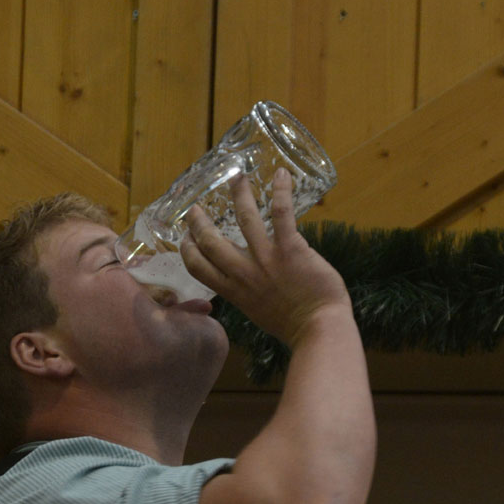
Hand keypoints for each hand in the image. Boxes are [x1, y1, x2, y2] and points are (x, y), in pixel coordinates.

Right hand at [181, 167, 349, 347]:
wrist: (318, 329)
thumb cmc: (293, 326)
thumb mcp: (258, 313)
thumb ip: (248, 295)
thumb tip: (247, 286)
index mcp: (235, 291)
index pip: (200, 268)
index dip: (189, 251)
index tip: (186, 239)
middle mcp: (244, 273)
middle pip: (212, 242)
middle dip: (200, 222)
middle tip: (195, 208)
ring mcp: (266, 259)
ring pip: (245, 219)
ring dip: (239, 194)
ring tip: (237, 178)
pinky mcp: (290, 248)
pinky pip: (281, 213)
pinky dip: (281, 191)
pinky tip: (281, 174)